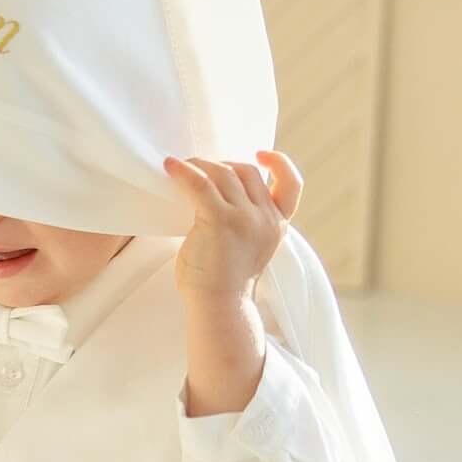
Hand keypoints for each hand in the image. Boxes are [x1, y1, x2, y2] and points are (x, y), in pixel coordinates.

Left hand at [164, 150, 300, 302]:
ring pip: (223, 174)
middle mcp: (266, 218)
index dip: (279, 163)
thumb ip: (245, 221)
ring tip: (180, 167)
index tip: (260, 155)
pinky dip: (184, 172)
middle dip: (222, 165)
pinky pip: (200, 185)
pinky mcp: (220, 220)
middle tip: (199, 169)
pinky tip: (170, 167)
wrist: (218, 306)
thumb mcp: (247, 247)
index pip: (291, 184)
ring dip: (200, 166)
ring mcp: (245, 218)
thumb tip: (215, 192)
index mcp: (277, 225)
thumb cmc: (223, 281)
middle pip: (247, 172)